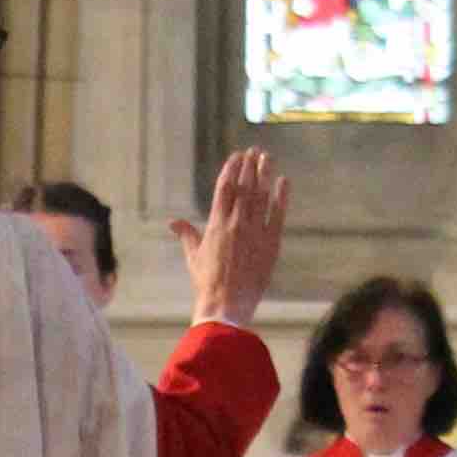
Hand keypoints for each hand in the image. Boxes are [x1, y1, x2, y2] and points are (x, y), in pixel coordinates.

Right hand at [170, 150, 290, 328]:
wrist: (227, 305)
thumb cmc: (207, 282)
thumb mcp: (193, 256)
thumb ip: (186, 235)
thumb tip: (172, 222)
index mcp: (216, 225)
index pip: (224, 189)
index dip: (231, 170)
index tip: (236, 156)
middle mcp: (236, 224)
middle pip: (244, 187)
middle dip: (249, 166)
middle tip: (255, 151)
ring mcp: (255, 233)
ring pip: (261, 196)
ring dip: (265, 175)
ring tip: (268, 158)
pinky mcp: (270, 244)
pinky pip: (278, 215)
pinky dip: (281, 197)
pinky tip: (283, 182)